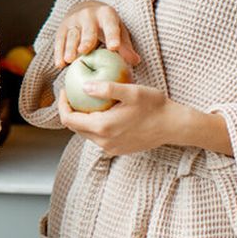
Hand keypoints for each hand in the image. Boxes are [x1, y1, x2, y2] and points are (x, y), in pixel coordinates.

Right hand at [53, 0, 140, 68]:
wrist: (85, 10)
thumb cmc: (107, 26)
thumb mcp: (119, 31)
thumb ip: (125, 46)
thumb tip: (135, 61)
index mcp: (106, 14)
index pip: (110, 26)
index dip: (112, 36)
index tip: (114, 47)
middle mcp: (88, 15)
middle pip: (88, 30)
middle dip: (86, 40)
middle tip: (83, 51)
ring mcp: (73, 21)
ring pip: (71, 36)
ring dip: (69, 48)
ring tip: (69, 60)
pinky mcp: (62, 28)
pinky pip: (59, 41)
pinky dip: (59, 53)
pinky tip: (59, 64)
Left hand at [57, 82, 228, 156]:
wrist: (174, 126)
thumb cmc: (154, 106)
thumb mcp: (131, 92)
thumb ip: (106, 89)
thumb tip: (84, 87)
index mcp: (102, 127)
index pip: (68, 119)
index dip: (62, 104)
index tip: (65, 90)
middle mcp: (103, 142)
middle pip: (75, 127)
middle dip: (70, 110)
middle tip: (74, 93)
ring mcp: (110, 148)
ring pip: (86, 133)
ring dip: (83, 118)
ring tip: (87, 101)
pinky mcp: (117, 150)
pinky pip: (98, 137)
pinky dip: (95, 125)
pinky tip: (102, 112)